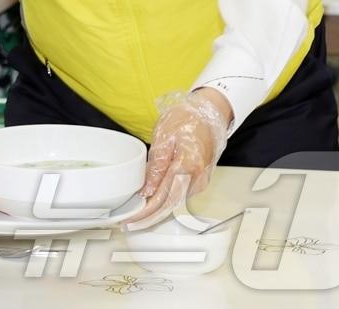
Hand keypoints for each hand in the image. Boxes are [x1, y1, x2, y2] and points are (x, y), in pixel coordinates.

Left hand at [126, 89, 229, 229]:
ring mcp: (201, 181)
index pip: (163, 196)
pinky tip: (151, 203)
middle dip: (149, 217)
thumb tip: (147, 190)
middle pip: (170, 205)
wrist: (210, 114)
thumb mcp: (164, 136)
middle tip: (129, 224)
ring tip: (136, 215)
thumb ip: (156, 165)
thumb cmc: (187, 119)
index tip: (131, 219)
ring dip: (156, 210)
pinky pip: (179, 195)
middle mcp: (197, 178)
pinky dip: (165, 201)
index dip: (146, 212)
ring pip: (175, 202)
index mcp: (188, 166)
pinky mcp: (199, 181)